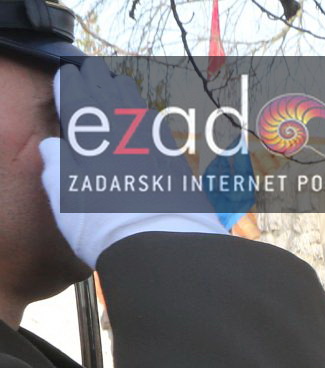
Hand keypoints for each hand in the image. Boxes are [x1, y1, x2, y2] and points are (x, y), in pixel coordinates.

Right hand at [38, 61, 225, 268]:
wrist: (161, 245)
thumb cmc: (103, 224)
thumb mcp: (64, 195)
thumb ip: (56, 165)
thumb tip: (54, 146)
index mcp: (88, 131)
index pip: (75, 94)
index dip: (69, 84)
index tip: (66, 77)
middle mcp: (121, 128)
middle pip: (107, 91)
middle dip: (96, 79)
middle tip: (90, 70)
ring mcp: (152, 141)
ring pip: (135, 103)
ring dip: (122, 92)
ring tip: (115, 84)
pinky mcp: (175, 158)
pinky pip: (157, 126)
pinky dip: (146, 116)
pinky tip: (145, 116)